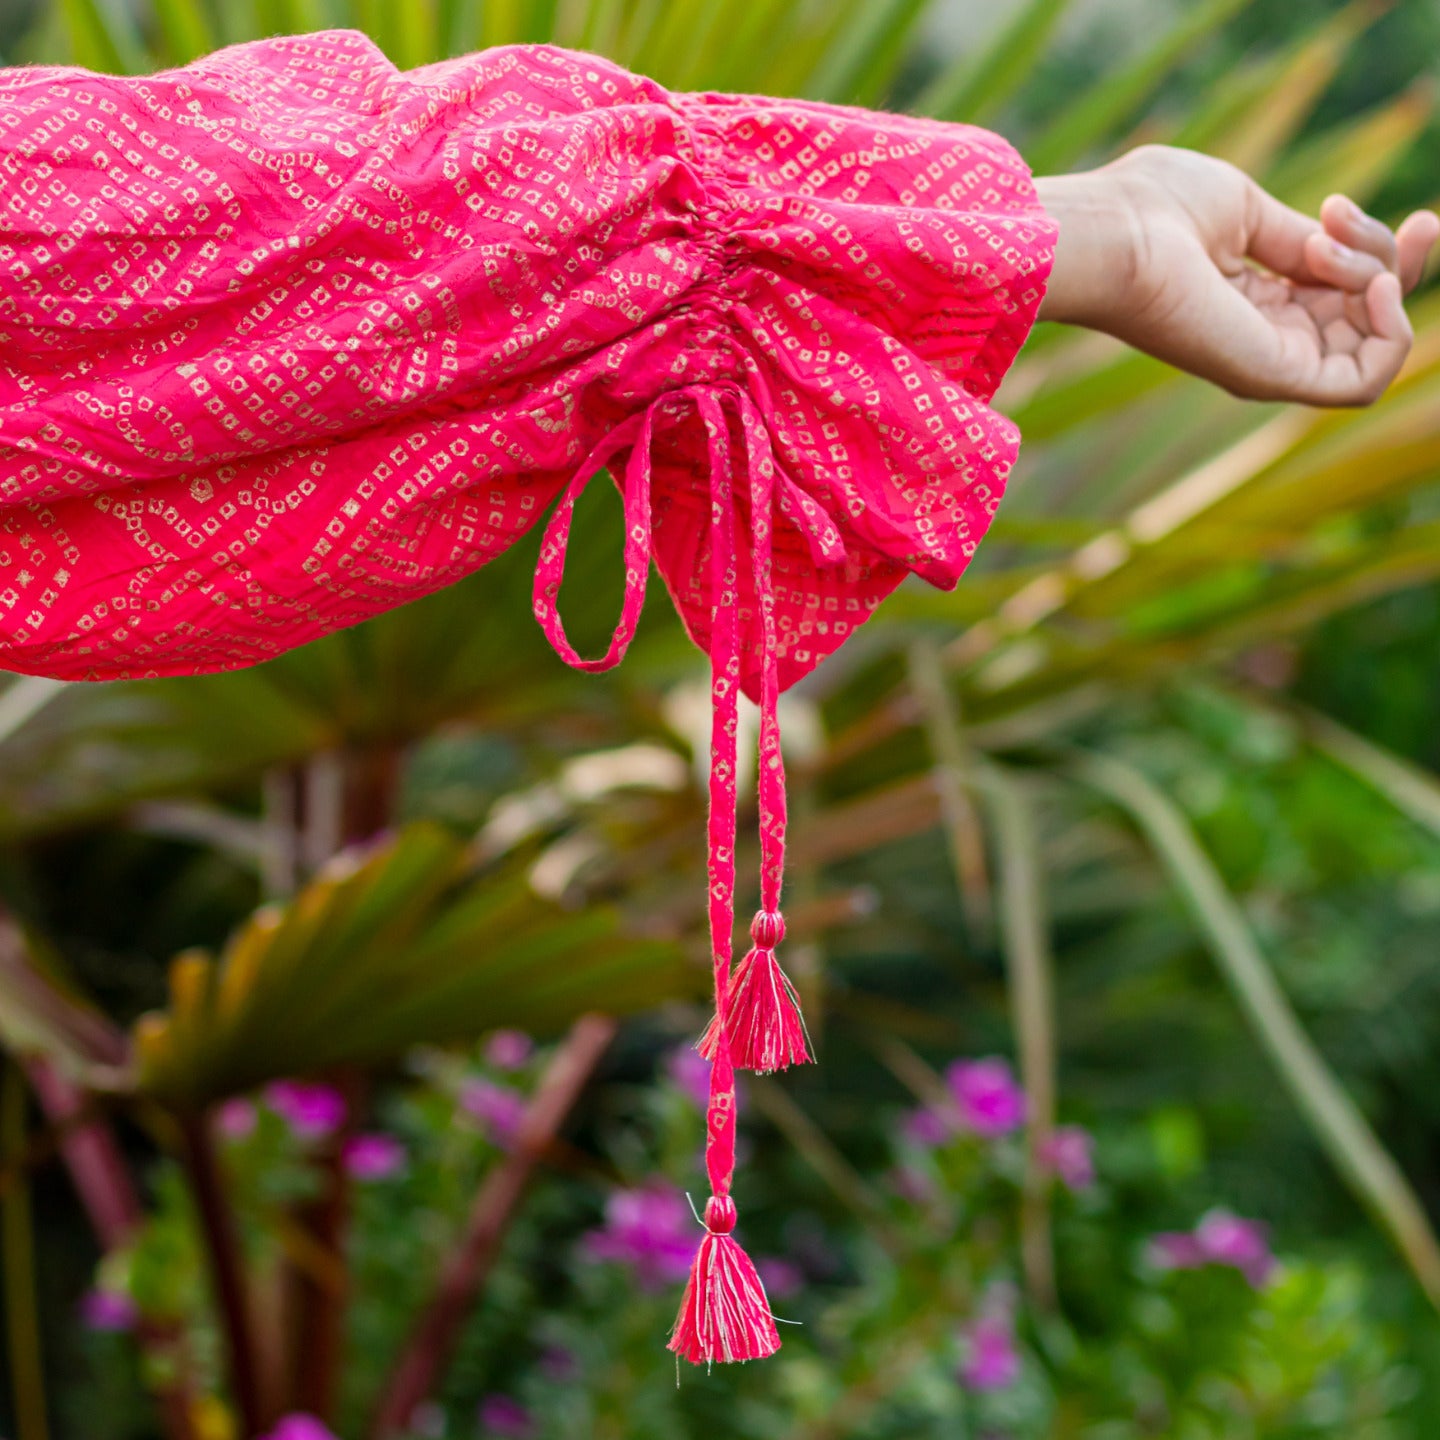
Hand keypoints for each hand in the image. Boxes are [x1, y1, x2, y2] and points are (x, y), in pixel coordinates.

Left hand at [1034, 146, 1439, 406]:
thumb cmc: (1156, 210)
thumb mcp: (1246, 213)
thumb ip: (1300, 239)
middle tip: (1337, 213)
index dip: (1389, 255)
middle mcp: (1264, 338)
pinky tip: (1369, 287)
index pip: (1347, 294)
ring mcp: (1268, 362)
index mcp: (1255, 299)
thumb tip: (1340, 247)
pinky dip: (1392, 335)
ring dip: (1379, 278)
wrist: (1114, 233)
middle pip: (1369, 315)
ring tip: (1320, 246)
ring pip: (1374, 340)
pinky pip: (1363, 383)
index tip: (1423, 217)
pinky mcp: (1270, 378)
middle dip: (1390, 257)